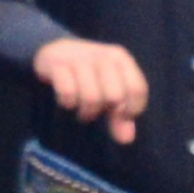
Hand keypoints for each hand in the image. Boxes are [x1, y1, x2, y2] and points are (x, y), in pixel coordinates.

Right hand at [33, 34, 149, 142]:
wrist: (56, 54)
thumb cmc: (90, 77)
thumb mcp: (110, 93)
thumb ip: (122, 116)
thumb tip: (126, 139)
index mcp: (120, 58)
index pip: (137, 89)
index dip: (131, 109)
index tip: (120, 115)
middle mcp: (102, 56)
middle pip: (114, 96)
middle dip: (105, 110)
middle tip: (96, 111)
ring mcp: (79, 57)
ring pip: (91, 97)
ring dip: (86, 111)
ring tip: (82, 110)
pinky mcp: (56, 63)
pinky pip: (68, 93)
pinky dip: (68, 103)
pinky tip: (67, 101)